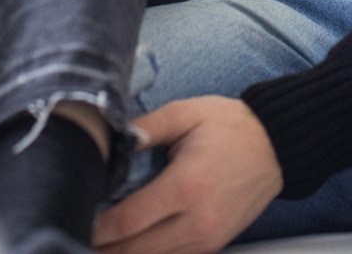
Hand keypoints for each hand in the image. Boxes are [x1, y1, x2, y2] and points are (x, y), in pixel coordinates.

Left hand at [93, 97, 283, 253]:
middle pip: (135, 251)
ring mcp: (207, 239)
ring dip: (124, 253)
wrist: (277, 146)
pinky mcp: (213, 244)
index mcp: (186, 186)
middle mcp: (196, 221)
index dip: (98, 227)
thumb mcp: (187, 112)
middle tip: (74, 232)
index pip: (129, 220)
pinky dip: (149, 253)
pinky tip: (130, 243)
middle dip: (103, 246)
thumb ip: (148, 126)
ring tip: (98, 239)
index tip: (75, 218)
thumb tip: (114, 139)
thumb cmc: (231, 125)